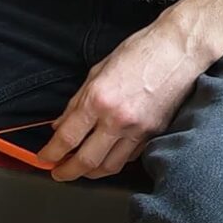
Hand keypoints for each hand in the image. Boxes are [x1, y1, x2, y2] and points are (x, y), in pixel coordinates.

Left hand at [40, 17, 213, 180]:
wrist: (178, 49)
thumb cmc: (138, 52)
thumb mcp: (96, 71)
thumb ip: (76, 102)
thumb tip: (59, 125)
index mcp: (98, 100)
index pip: (67, 137)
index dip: (51, 154)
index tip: (44, 159)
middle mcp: (117, 119)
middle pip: (87, 161)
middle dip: (68, 172)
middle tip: (58, 173)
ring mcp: (139, 129)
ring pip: (111, 166)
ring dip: (91, 173)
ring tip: (80, 170)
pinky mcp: (156, 133)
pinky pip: (130, 156)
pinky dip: (115, 160)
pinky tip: (106, 156)